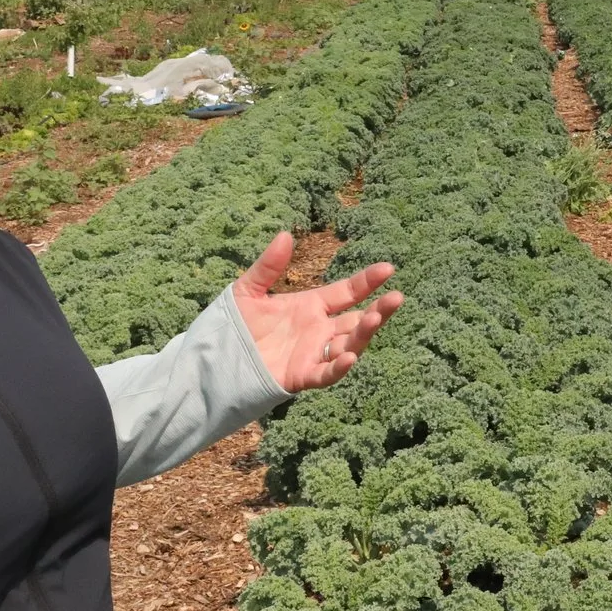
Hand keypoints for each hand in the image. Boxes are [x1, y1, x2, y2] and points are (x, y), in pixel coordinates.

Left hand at [231, 231, 402, 391]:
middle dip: (378, 311)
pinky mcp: (301, 375)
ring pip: (349, 345)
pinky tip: (351, 356)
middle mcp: (319, 330)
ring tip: (375, 318)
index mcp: (311, 307)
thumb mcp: (249, 290)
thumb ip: (268, 266)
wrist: (215, 358)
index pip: (347, 292)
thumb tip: (285, 235)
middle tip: (396, 297)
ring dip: (364, 334)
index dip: (368, 281)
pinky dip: (339, 367)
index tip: (388, 269)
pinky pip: (326, 373)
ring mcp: (313, 353)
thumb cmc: (234, 325)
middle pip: (357, 320)